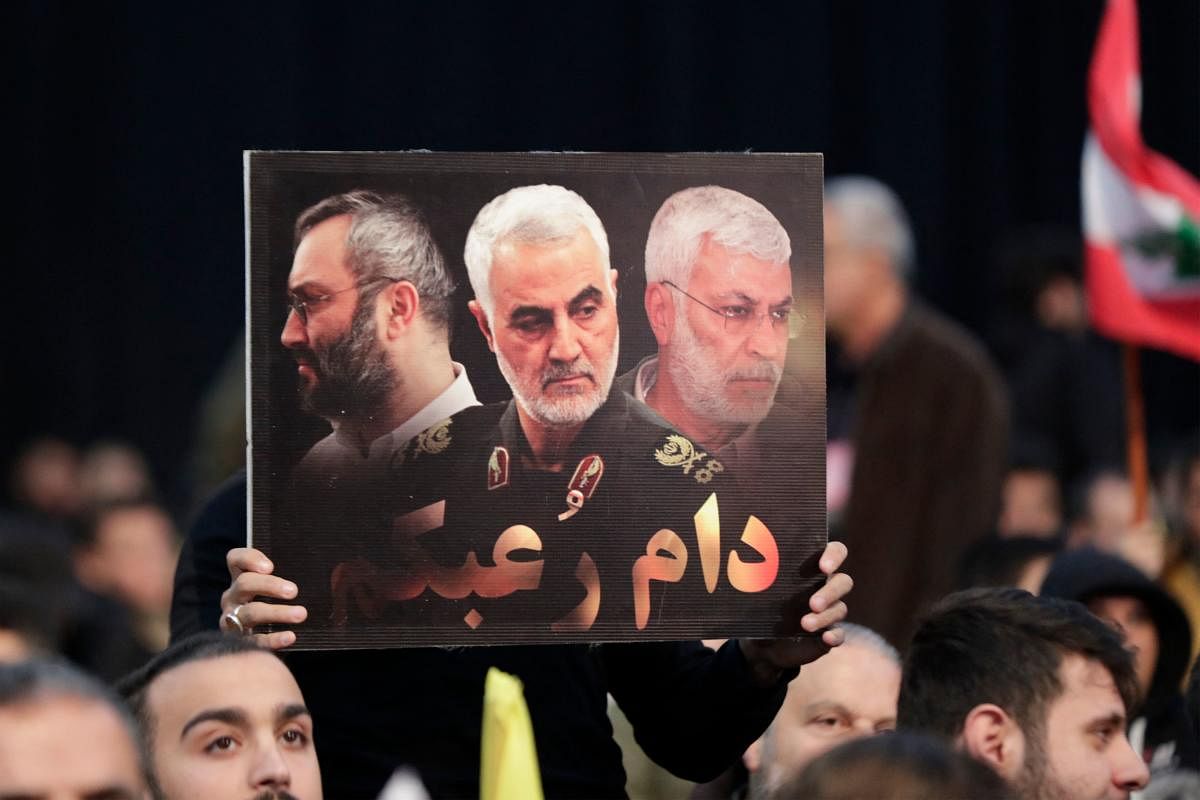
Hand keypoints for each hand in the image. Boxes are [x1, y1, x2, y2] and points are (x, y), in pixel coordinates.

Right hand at [219, 547, 307, 649]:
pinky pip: (255, 640)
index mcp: (241, 577)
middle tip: (293, 591)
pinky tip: (290, 636)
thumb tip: (332, 568)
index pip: (236, 559)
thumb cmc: (279, 601)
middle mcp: (233, 596)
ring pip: (250, 612)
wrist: (260, 646)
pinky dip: (273, 639)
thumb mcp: (281, 584)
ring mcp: (233, 619)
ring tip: (301, 614)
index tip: (270, 566)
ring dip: (277, 612)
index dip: (249, 559)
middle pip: (245, 584)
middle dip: (270, 585)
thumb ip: (294, 573)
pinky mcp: (240, 642)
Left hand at [737, 541, 851, 686]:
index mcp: (812, 569)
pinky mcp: (828, 633)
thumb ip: (756, 577)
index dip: (833, 555)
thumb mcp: (757, 592)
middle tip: (813, 603)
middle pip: (843, 582)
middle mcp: (825, 587)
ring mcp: (829, 612)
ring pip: (840, 609)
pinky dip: (835, 636)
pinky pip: (839, 634)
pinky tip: (826, 638)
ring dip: (824, 616)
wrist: (762, 644)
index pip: (834, 552)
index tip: (823, 566)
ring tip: (805, 624)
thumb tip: (742, 562)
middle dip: (830, 591)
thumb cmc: (762, 607)